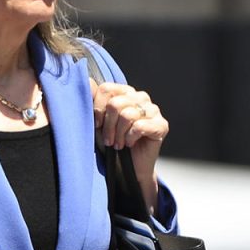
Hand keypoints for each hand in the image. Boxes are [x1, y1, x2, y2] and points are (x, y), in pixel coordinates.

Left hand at [91, 80, 168, 211]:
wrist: (126, 168)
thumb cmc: (111, 143)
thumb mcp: (97, 121)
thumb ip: (93, 100)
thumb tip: (88, 81)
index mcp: (125, 92)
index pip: (106, 89)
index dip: (97, 109)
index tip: (96, 126)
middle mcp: (140, 97)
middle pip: (116, 103)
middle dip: (108, 125)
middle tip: (108, 140)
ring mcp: (153, 110)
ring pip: (127, 115)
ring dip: (118, 134)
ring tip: (118, 144)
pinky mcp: (162, 125)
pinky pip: (140, 126)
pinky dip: (130, 138)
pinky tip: (130, 144)